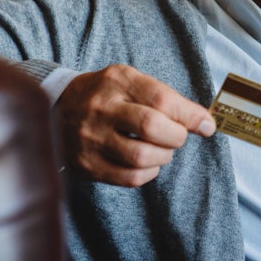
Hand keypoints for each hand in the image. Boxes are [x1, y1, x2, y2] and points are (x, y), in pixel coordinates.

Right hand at [55, 64, 216, 186]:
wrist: (53, 110)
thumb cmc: (105, 96)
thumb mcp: (130, 82)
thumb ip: (167, 98)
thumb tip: (205, 123)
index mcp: (116, 82)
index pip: (161, 99)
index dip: (190, 115)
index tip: (207, 125)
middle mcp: (101, 109)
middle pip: (152, 127)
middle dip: (176, 136)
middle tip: (177, 136)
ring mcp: (91, 139)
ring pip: (141, 156)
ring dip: (163, 157)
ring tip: (161, 149)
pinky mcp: (86, 165)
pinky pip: (129, 178)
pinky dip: (148, 173)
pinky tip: (147, 164)